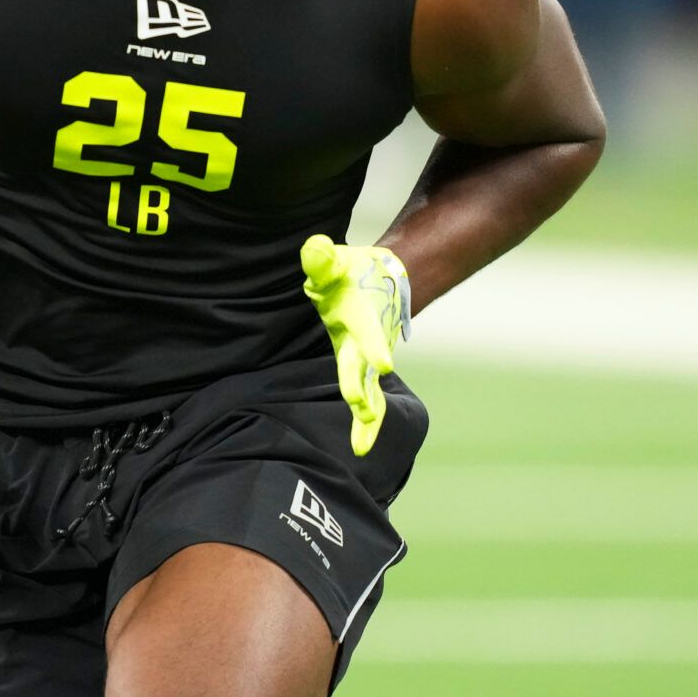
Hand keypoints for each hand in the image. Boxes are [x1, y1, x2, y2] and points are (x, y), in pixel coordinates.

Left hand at [300, 236, 411, 456]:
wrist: (383, 279)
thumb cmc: (352, 270)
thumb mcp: (336, 259)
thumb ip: (322, 258)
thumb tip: (313, 249)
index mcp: (361, 314)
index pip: (368, 331)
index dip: (374, 346)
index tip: (384, 364)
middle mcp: (366, 340)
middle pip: (363, 367)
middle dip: (362, 386)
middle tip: (361, 407)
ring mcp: (366, 357)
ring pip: (370, 391)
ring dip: (367, 417)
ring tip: (361, 446)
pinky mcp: (363, 367)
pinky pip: (367, 397)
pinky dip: (366, 422)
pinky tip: (360, 447)